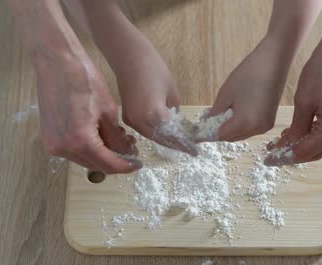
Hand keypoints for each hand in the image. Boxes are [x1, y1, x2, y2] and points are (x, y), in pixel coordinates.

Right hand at [35, 54, 140, 173]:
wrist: (56, 61)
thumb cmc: (83, 79)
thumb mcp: (108, 110)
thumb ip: (117, 138)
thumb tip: (126, 153)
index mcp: (80, 141)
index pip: (108, 165)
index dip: (126, 167)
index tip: (137, 164)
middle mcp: (62, 148)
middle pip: (95, 165)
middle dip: (114, 160)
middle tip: (130, 149)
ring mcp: (52, 144)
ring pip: (84, 159)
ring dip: (101, 155)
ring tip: (117, 139)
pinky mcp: (48, 137)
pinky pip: (72, 150)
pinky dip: (87, 148)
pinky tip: (99, 135)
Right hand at [85, 3, 197, 155]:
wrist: (128, 56)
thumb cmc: (154, 68)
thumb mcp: (171, 91)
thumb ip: (175, 112)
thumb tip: (177, 126)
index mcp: (154, 114)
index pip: (172, 135)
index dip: (184, 144)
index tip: (195, 150)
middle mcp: (140, 121)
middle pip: (161, 140)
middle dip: (176, 145)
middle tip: (190, 148)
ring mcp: (131, 120)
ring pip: (152, 137)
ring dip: (166, 140)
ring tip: (181, 143)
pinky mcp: (126, 117)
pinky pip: (144, 130)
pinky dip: (155, 133)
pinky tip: (166, 133)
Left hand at [196, 36, 291, 141]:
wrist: (273, 62)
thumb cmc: (247, 74)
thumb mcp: (225, 94)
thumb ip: (215, 112)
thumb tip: (208, 123)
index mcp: (245, 123)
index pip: (221, 136)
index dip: (209, 132)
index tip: (200, 126)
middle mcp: (257, 130)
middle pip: (232, 138)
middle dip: (220, 130)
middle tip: (211, 117)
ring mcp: (265, 127)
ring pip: (242, 134)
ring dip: (231, 128)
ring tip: (225, 111)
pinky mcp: (270, 121)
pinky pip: (251, 129)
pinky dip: (242, 125)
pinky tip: (238, 111)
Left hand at [265, 38, 321, 165]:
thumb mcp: (303, 101)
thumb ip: (295, 129)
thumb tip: (285, 147)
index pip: (306, 152)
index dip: (285, 156)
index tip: (269, 158)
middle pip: (316, 153)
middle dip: (294, 153)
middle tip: (274, 151)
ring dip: (305, 147)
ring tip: (284, 140)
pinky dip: (317, 138)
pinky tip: (301, 133)